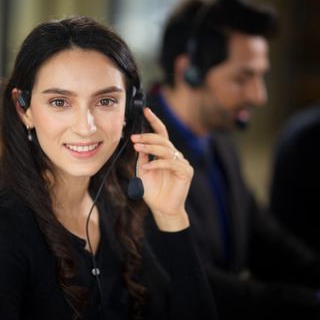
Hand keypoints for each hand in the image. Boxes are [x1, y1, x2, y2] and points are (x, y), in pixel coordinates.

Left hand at [130, 108, 192, 231]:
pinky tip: (147, 167)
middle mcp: (175, 155)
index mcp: (165, 153)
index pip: (161, 133)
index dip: (154, 121)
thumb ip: (143, 156)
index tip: (146, 111)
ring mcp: (181, 162)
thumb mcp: (143, 170)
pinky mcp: (186, 171)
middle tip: (134, 138)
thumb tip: (138, 141)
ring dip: (150, 147)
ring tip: (137, 147)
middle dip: (147, 136)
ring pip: (166, 149)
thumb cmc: (153, 191)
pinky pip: (171, 163)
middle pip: (162, 140)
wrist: (162, 208)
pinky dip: (157, 164)